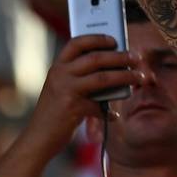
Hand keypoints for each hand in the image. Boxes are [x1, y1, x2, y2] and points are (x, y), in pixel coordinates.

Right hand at [21, 35, 144, 154]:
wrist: (37, 138)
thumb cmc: (54, 113)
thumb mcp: (61, 89)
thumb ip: (80, 79)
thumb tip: (113, 70)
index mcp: (58, 67)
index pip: (77, 43)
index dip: (98, 38)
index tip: (115, 40)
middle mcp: (60, 74)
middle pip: (96, 58)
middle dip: (120, 57)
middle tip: (136, 57)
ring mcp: (65, 90)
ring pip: (103, 78)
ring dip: (125, 77)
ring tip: (139, 77)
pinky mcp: (72, 108)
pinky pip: (99, 106)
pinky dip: (109, 112)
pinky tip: (115, 116)